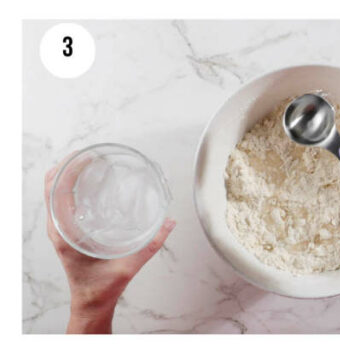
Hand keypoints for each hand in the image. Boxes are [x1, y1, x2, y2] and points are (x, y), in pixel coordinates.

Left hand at [44, 157, 174, 333]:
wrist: (91, 302)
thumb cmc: (103, 286)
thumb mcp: (129, 264)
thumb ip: (152, 243)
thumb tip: (170, 222)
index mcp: (65, 234)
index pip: (55, 193)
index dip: (67, 170)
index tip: (85, 157)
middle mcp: (58, 229)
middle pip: (51, 187)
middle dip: (66, 166)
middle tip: (89, 154)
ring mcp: (60, 229)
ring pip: (54, 193)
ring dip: (67, 174)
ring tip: (87, 161)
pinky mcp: (66, 230)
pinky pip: (61, 201)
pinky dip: (69, 186)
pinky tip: (87, 181)